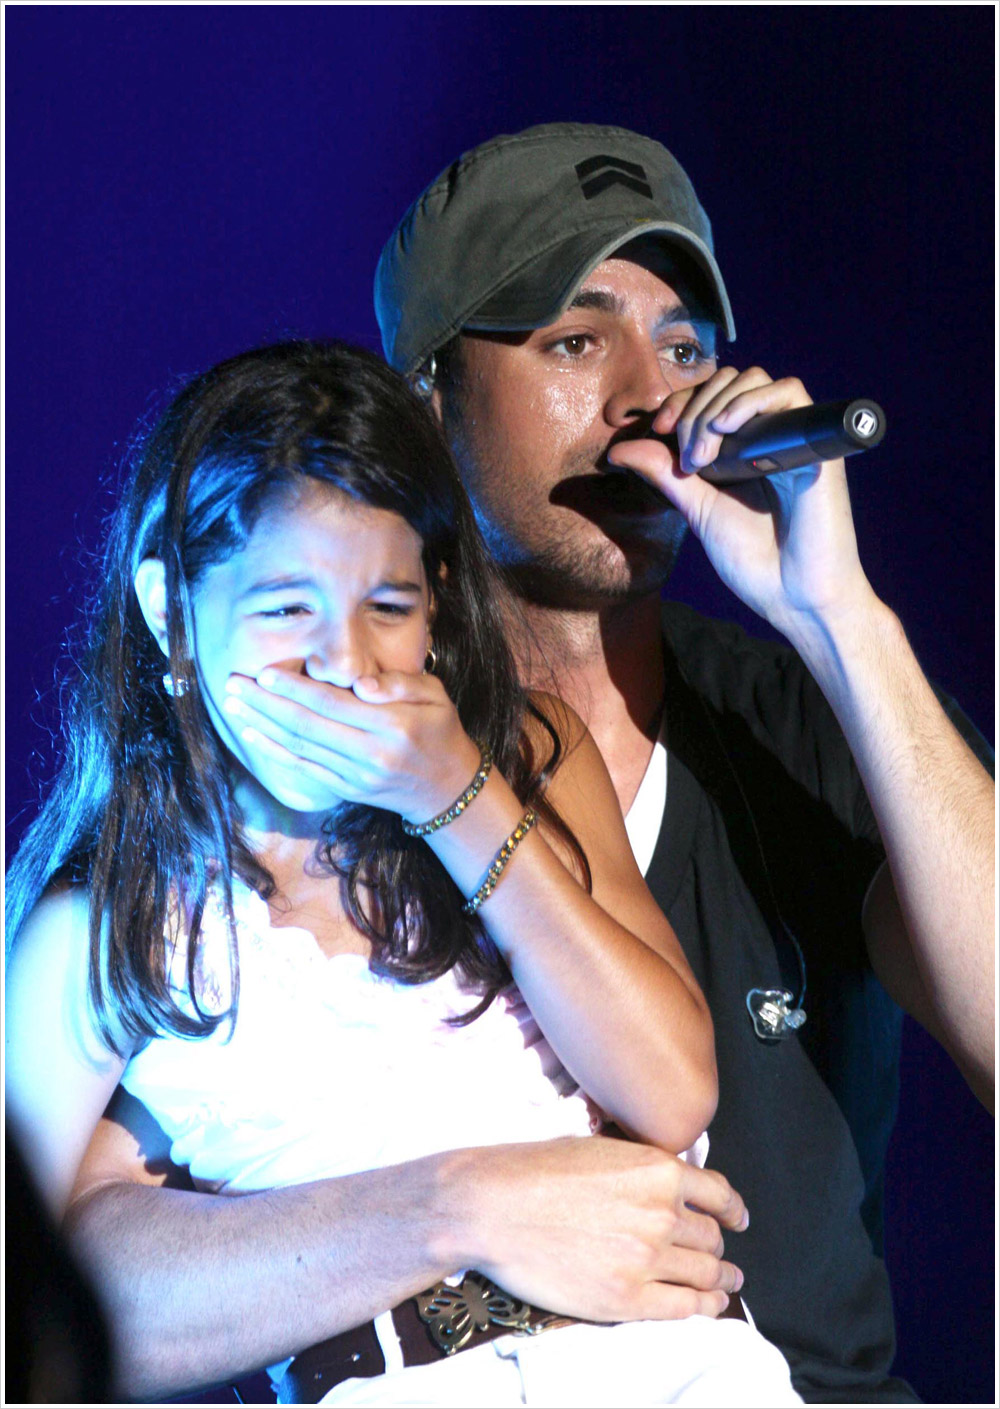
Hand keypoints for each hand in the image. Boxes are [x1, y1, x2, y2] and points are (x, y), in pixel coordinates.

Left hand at [221, 666, 480, 821]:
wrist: (446, 788)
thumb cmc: (440, 730)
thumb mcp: (436, 695)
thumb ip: (399, 684)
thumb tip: (360, 684)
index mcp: (393, 726)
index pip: (333, 703)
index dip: (295, 689)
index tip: (264, 672)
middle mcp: (371, 754)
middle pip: (307, 726)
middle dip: (265, 704)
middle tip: (233, 684)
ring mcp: (356, 776)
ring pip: (299, 748)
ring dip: (261, 725)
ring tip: (233, 705)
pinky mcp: (347, 790)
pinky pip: (304, 770)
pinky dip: (275, 753)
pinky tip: (252, 736)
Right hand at [447, 1135, 746, 1321]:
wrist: (493, 1206)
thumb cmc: (535, 1170)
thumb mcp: (599, 1148)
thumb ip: (640, 1169)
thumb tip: (665, 1182)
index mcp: (656, 1169)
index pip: (717, 1193)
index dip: (733, 1209)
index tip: (737, 1218)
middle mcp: (661, 1212)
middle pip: (710, 1236)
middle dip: (717, 1245)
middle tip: (720, 1254)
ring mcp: (646, 1257)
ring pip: (705, 1271)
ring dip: (721, 1278)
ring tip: (727, 1282)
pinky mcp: (626, 1298)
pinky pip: (683, 1306)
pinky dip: (705, 1306)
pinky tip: (711, 1304)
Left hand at [608, 366, 876, 641]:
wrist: (794, 595)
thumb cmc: (753, 560)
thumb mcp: (697, 509)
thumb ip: (663, 475)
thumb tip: (618, 449)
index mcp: (741, 449)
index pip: (709, 396)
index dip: (680, 401)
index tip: (659, 427)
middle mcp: (767, 436)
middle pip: (727, 382)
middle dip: (695, 408)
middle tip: (689, 459)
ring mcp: (792, 437)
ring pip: (753, 380)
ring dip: (717, 406)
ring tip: (705, 454)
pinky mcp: (817, 443)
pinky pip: (790, 393)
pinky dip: (752, 401)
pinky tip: (726, 428)